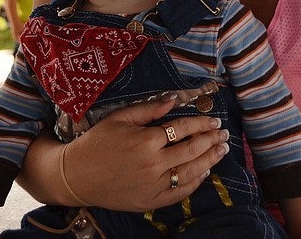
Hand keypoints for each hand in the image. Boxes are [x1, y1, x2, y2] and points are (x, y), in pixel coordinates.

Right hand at [63, 96, 229, 210]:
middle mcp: (152, 164)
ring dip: (210, 161)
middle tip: (224, 134)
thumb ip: (148, 109)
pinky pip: (179, 193)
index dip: (201, 124)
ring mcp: (152, 185)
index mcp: (145, 140)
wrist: (76, 175)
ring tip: (221, 151)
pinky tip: (203, 173)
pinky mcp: (150, 201)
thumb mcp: (118, 118)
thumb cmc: (95, 143)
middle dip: (211, 140)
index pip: (182, 129)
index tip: (214, 120)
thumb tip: (173, 100)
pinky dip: (194, 183)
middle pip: (192, 150)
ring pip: (190, 172)